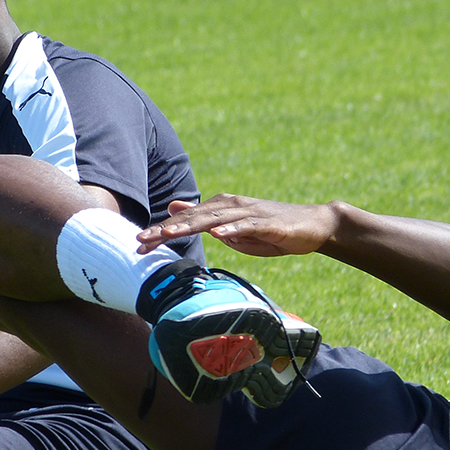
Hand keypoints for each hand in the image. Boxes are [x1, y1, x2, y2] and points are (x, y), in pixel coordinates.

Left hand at [137, 194, 338, 257]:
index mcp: (219, 209)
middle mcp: (230, 206)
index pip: (184, 221)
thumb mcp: (232, 228)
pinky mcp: (268, 223)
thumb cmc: (269, 230)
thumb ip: (203, 219)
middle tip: (140, 239)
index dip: (160, 231)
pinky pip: (247, 226)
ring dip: (189, 226)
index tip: (137, 243)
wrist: (312, 225)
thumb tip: (175, 210)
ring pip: (213, 219)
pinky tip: (218, 234)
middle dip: (165, 229)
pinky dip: (233, 229)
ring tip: (167, 234)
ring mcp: (248, 213)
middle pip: (192, 218)